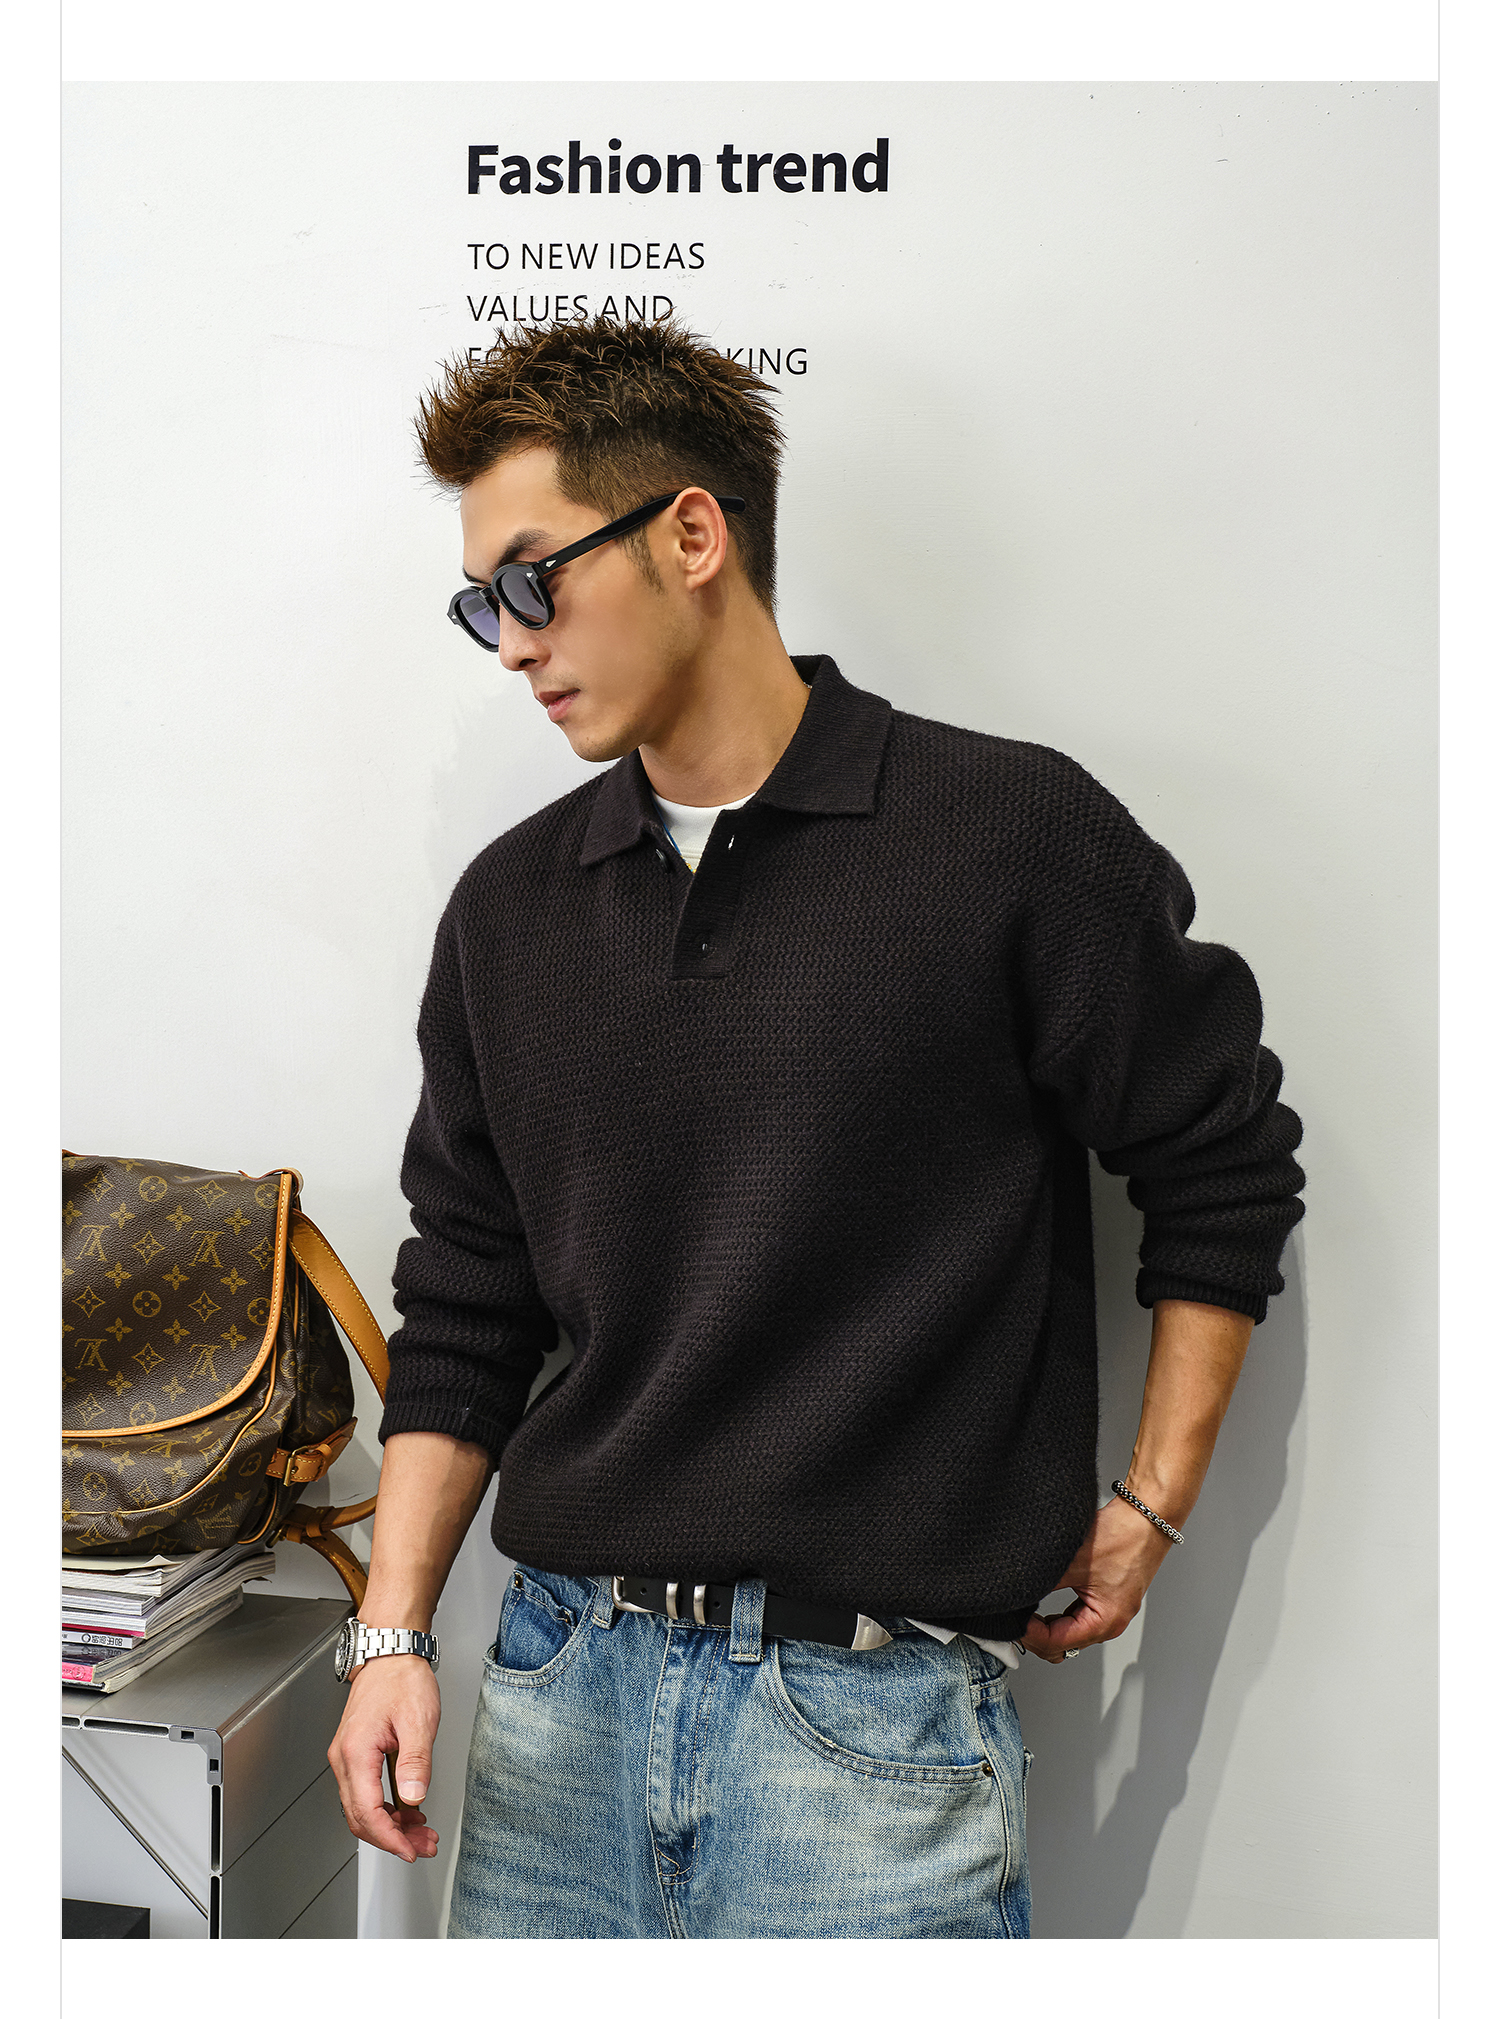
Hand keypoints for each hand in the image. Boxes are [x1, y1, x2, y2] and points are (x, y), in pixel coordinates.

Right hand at [327, 1654, 441, 1860]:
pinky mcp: (356, 1754)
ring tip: (421, 1832)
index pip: (366, 1812)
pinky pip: (366, 1792)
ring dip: (391, 1825)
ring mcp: (348, 1757)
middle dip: (392, 1838)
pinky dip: (387, 1808)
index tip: (410, 1850)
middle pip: (360, 1817)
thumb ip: (415, 1761)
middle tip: (422, 1845)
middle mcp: (344, 1758)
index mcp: (356, 1753)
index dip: (389, 1838)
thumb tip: (413, 1797)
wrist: (391, 1653)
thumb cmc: (401, 1679)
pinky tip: (410, 1811)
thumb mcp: (417, 1720)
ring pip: (362, 1807)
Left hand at [1021, 1494, 1174, 1664]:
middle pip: (1063, 1646)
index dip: (1029, 1633)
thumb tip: (1016, 1596)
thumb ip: (1042, 1583)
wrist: (1145, 1517)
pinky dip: (1058, 1617)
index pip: (1056, 1643)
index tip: (1011, 1621)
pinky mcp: (1106, 1601)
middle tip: (1013, 1619)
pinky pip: (1077, 1620)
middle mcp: (1110, 1624)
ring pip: (1069, 1636)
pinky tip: (1042, 1603)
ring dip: (1046, 1627)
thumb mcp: (1071, 1562)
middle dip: (1036, 1636)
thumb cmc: (1122, 1537)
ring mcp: (1110, 1614)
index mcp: (1105, 1622)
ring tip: (1025, 1611)